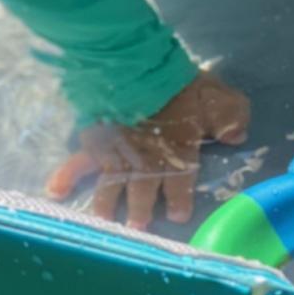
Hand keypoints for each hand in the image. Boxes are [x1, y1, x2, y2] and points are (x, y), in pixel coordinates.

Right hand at [45, 72, 249, 227]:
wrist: (139, 65)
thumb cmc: (181, 81)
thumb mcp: (218, 96)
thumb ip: (231, 117)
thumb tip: (237, 137)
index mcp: (177, 152)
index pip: (180, 185)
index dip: (178, 202)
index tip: (177, 216)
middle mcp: (145, 160)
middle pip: (142, 193)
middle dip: (140, 213)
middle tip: (137, 229)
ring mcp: (117, 152)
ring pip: (112, 186)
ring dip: (108, 205)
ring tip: (105, 223)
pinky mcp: (95, 139)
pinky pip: (78, 161)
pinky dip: (65, 176)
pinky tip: (55, 192)